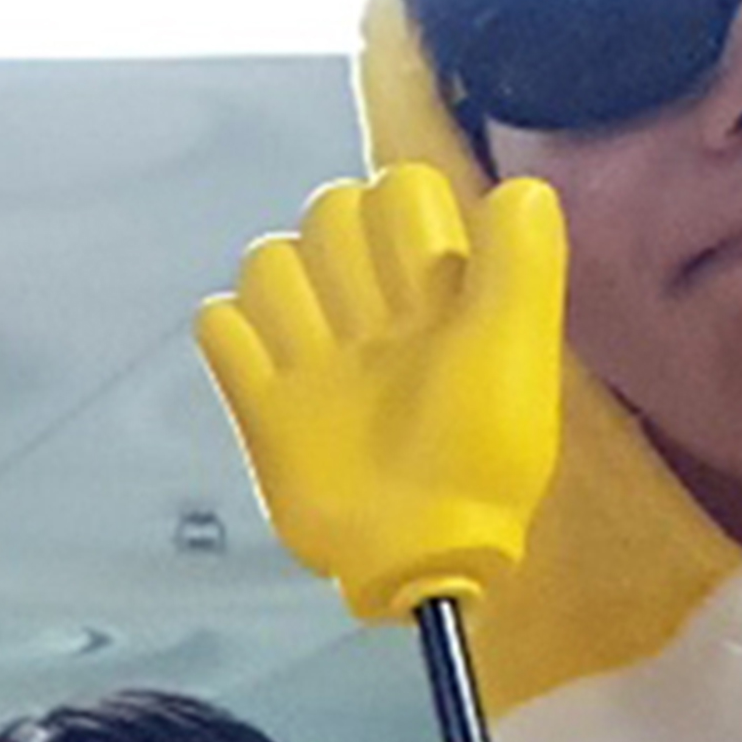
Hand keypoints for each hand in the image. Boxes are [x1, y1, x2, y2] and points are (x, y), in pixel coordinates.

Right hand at [196, 168, 567, 623]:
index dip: (408, 220)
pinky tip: (274, 377)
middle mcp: (372, 310)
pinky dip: (234, 338)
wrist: (420, 553)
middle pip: (325, 208)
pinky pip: (218, 326)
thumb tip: (521, 188)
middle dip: (347, 251)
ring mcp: (312, 354)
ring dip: (288, 295)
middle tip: (377, 327)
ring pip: (267, 259)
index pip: (400, 188)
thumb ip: (523, 264)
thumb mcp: (516, 354)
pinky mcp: (263, 402)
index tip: (433, 287)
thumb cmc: (482, 458)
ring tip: (325, 359)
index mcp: (438, 293)